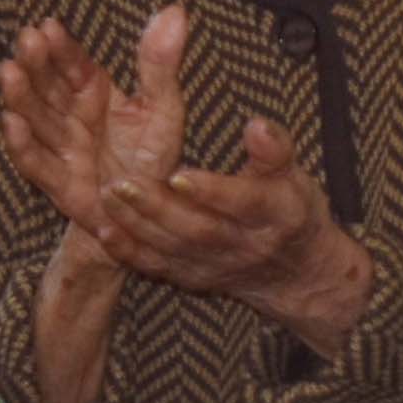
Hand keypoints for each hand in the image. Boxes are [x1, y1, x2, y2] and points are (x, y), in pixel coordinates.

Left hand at [1, 8, 365, 340]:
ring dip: (137, 224)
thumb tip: (256, 125)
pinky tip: (106, 231)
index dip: (212, 191)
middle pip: (198, 229)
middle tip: (122, 181)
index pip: (243, 203)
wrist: (295, 272)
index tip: (179, 174)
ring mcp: (216, 266)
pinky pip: (160, 267)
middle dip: (157, 207)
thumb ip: (274, 150)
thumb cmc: (291, 209)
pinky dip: (131, 252)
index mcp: (275, 214)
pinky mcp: (194, 277)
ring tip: (107, 194)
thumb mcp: (296, 175)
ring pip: (173, 247)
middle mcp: (244, 245)